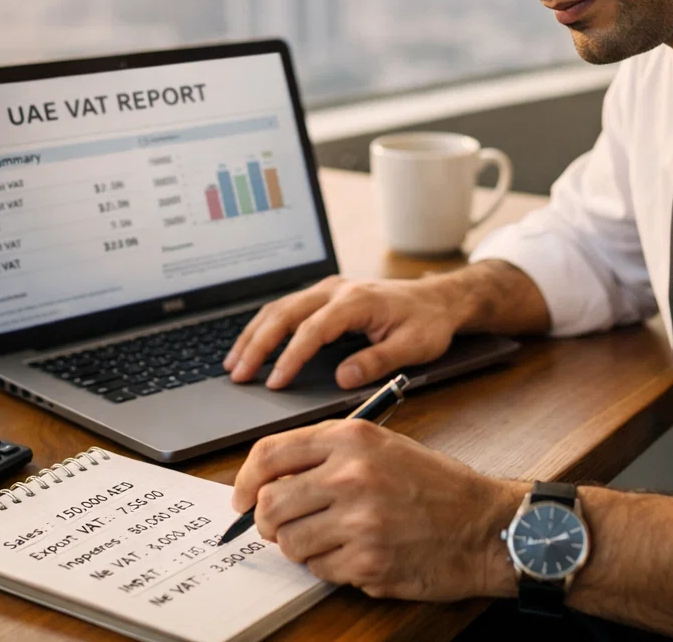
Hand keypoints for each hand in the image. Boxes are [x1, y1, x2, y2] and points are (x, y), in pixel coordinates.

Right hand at [223, 274, 467, 388]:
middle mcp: (336, 289)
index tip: (276, 383)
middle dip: (258, 345)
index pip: (313, 330)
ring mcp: (328, 288)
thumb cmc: (428, 323)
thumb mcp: (413, 347)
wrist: (439, 298)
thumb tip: (343, 378)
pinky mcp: (325, 294)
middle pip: (285, 313)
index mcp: (357, 300)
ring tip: (234, 364)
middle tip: (238, 375)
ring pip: (279, 307)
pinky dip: (264, 326)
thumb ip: (378, 362)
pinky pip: (286, 307)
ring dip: (254, 335)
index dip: (291, 357)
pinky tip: (252, 346)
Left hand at [232, 419, 524, 599]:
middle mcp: (351, 475)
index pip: (269, 454)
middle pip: (268, 504)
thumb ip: (327, 455)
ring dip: (300, 547)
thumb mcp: (383, 447)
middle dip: (267, 522)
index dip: (244, 480)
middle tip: (281, 527)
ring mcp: (358, 521)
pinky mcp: (367, 561)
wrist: (485, 525)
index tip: (240, 498)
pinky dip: (329, 567)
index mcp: (352, 439)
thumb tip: (269, 479)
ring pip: (289, 542)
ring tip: (330, 539)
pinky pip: (319, 569)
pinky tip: (357, 554)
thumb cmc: (436, 486)